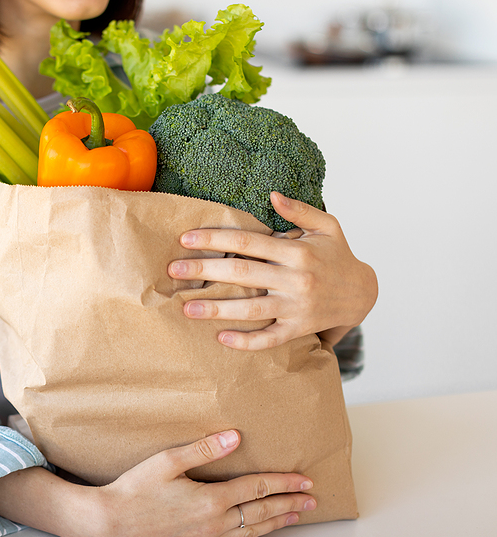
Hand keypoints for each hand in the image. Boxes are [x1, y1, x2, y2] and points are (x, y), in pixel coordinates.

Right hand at [87, 430, 314, 536]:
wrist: (112, 523)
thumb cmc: (135, 489)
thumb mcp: (167, 462)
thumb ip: (203, 450)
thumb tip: (234, 437)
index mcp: (210, 500)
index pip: (256, 488)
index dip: (283, 483)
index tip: (304, 480)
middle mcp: (214, 523)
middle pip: (262, 513)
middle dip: (289, 504)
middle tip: (311, 500)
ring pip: (253, 531)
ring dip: (277, 522)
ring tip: (295, 516)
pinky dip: (256, 534)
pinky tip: (259, 530)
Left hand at [168, 192, 377, 350]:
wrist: (363, 294)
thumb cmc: (338, 255)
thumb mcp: (327, 226)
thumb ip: (300, 210)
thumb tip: (273, 194)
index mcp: (298, 252)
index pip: (248, 243)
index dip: (215, 240)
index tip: (186, 239)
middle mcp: (297, 280)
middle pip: (243, 274)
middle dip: (205, 271)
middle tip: (173, 271)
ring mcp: (297, 307)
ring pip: (252, 310)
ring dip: (217, 309)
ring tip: (186, 308)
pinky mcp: (299, 329)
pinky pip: (270, 339)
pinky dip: (246, 342)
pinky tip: (221, 339)